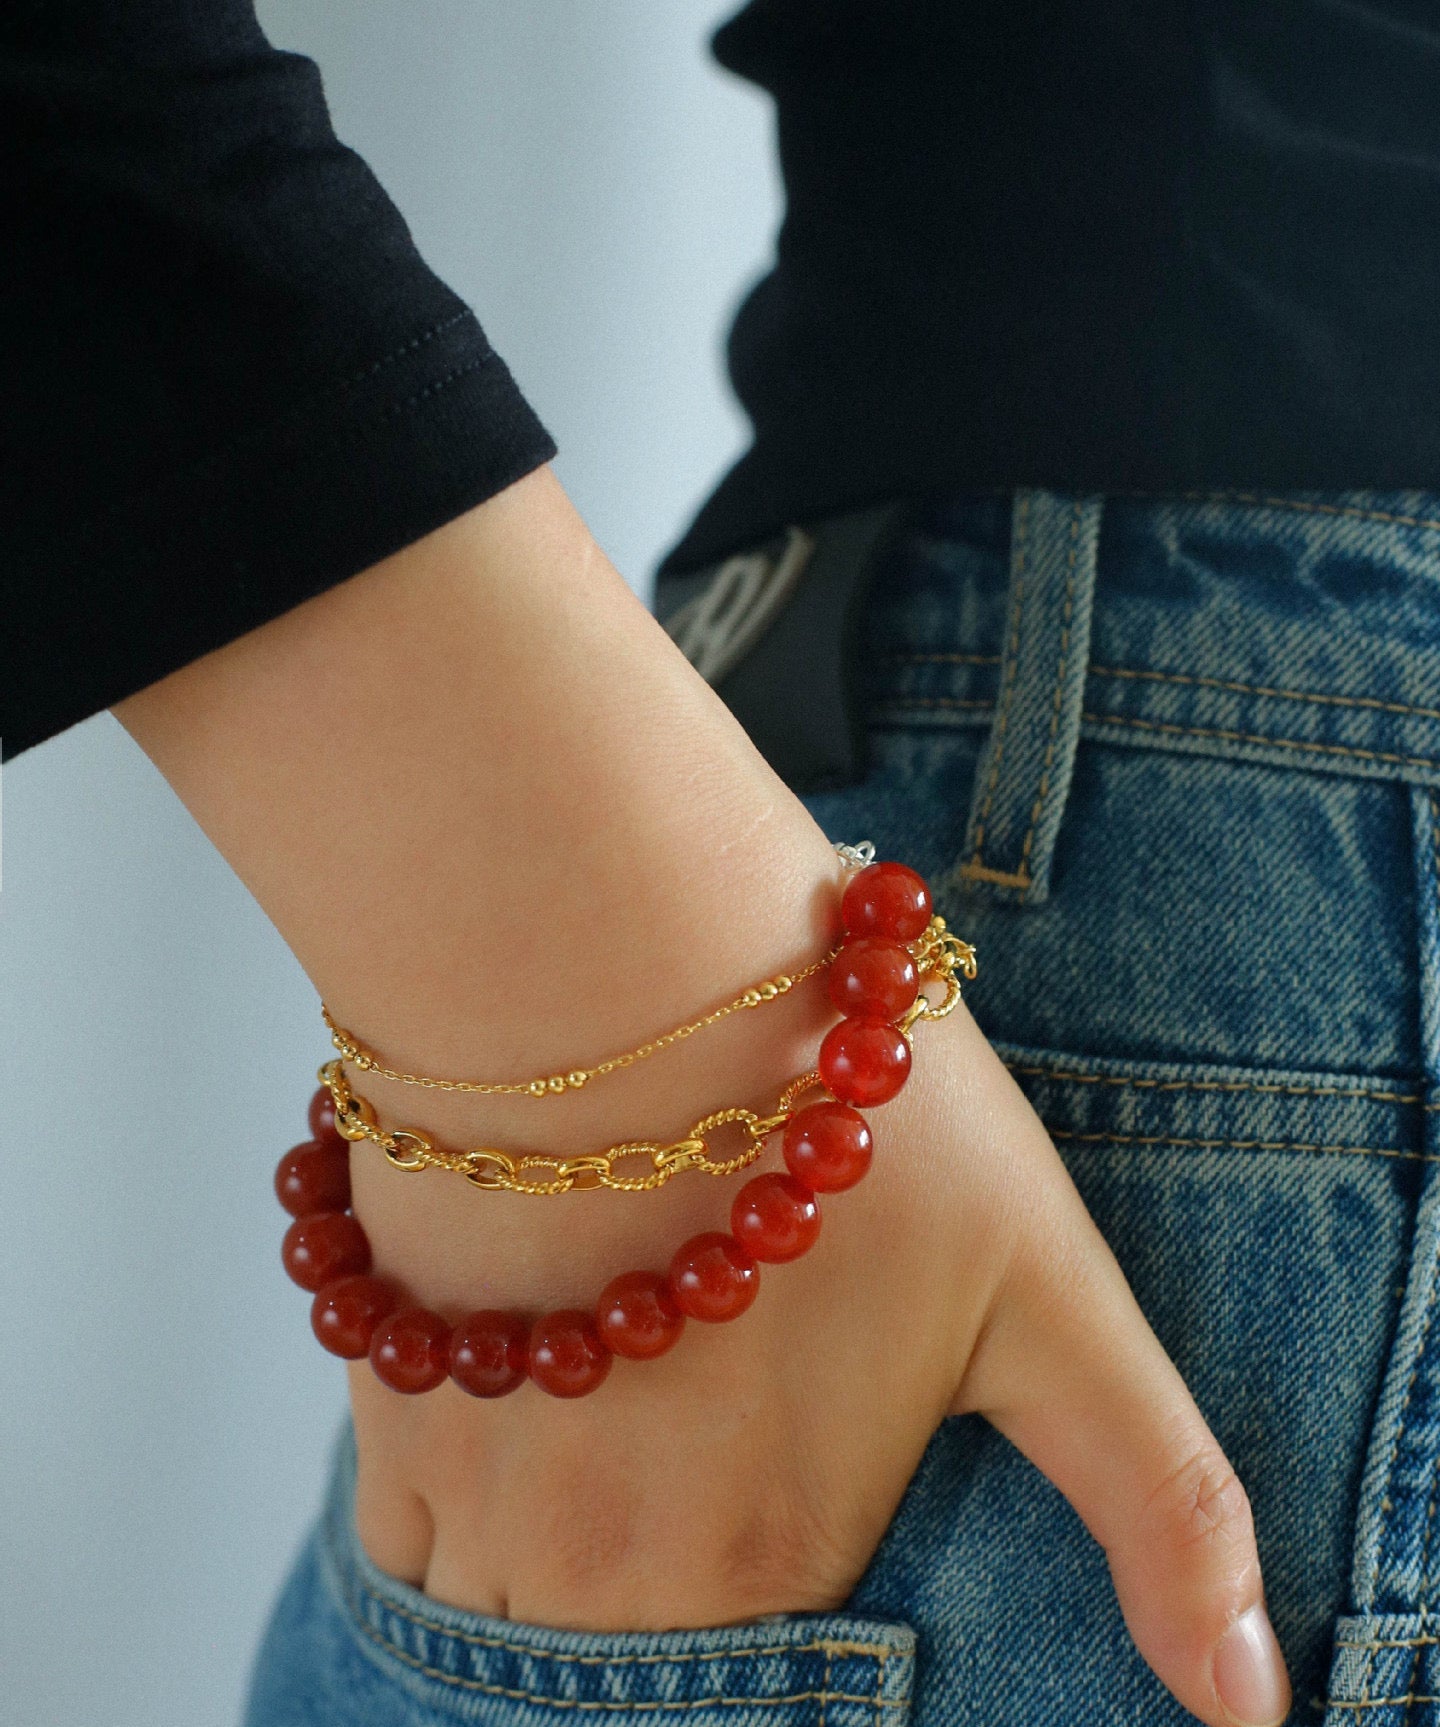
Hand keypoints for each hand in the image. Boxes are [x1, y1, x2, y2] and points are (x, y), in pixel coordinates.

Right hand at [347, 985, 1291, 1726]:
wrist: (606, 952)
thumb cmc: (848, 1104)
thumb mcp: (1053, 1296)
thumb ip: (1160, 1506)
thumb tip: (1251, 1711)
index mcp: (781, 1558)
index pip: (781, 1673)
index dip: (796, 1541)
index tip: (791, 1460)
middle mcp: (615, 1573)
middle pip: (644, 1635)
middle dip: (685, 1539)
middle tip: (718, 1383)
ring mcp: (487, 1493)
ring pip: (521, 1597)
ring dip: (569, 1523)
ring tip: (632, 1367)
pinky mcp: (392, 1408)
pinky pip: (417, 1527)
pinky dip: (474, 1471)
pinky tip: (533, 1339)